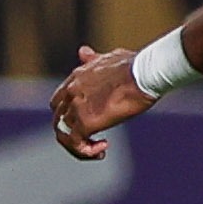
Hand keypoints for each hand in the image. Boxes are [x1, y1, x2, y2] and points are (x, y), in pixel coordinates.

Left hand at [50, 44, 152, 158]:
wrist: (143, 73)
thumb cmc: (134, 66)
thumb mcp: (109, 57)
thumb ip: (93, 59)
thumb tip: (83, 52)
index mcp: (76, 77)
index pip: (59, 100)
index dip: (69, 114)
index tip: (88, 120)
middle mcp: (71, 91)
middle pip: (58, 119)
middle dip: (71, 132)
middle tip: (91, 139)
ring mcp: (76, 107)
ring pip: (63, 134)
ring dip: (78, 145)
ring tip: (97, 150)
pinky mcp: (86, 122)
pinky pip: (76, 143)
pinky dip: (85, 151)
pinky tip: (102, 150)